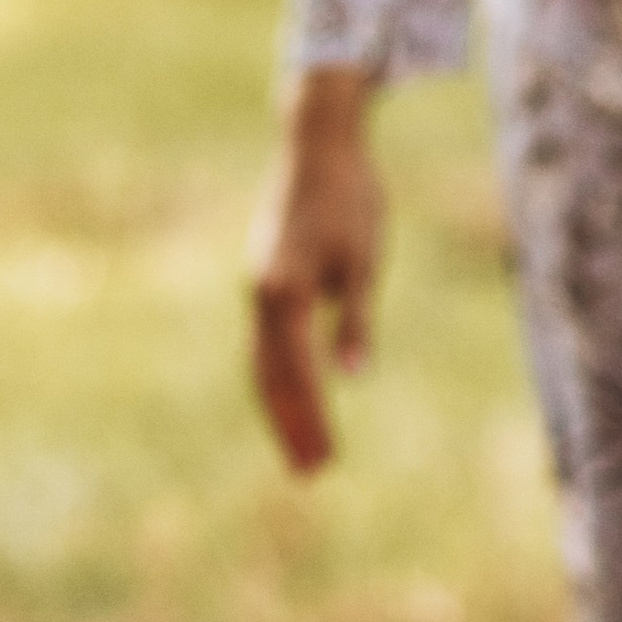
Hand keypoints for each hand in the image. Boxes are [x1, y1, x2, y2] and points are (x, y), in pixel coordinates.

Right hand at [249, 65, 383, 472]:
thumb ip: (354, 319)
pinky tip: (292, 400)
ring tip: (301, 450)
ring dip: (280, 411)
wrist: (317, 146)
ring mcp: (258, 292)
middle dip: (290, 428)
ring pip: (261, 366)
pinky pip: (264, 346)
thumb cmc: (349, 199)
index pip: (298, 373)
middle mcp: (262, 298)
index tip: (327, 459)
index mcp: (285, 293)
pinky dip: (276, 381)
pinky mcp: (264, 284)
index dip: (312, 420)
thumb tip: (351, 375)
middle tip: (310, 475)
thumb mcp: (362, 261)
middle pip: (270, 379)